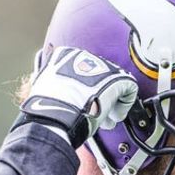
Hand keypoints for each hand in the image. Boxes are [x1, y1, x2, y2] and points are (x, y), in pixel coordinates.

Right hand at [16, 47, 137, 146]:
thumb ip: (55, 84)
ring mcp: (101, 67)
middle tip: (96, 113)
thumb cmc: (47, 108)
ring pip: (114, 82)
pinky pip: (129, 89)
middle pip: (98, 76)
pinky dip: (124, 104)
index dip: (84, 91)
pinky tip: (114, 115)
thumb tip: (53, 91)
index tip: (82, 104)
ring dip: (111, 102)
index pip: (81, 71)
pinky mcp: (117, 78)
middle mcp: (84, 56)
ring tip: (106, 118)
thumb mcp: (46, 89)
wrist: (56, 115)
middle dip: (99, 97)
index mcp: (63, 55)